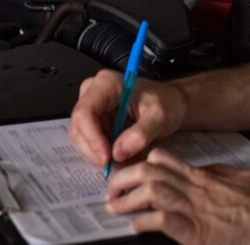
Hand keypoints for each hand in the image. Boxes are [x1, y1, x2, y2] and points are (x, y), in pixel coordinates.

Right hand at [68, 69, 186, 166]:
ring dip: (97, 154)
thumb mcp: (160, 116)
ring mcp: (93, 107)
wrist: (171, 104)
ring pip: (81, 137)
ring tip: (120, 162)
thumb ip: (141, 134)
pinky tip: (118, 158)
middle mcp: (94, 92)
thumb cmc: (166, 102)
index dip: (92, 137)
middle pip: (78, 126)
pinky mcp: (95, 122)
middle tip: (112, 166)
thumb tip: (119, 152)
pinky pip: (89, 143)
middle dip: (93, 149)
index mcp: (107, 83)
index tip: (106, 157)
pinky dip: (101, 154)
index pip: (85, 112)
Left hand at [105, 148, 249, 244]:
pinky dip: (146, 222)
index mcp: (201, 178)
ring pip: (152, 191)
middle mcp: (194, 190)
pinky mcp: (197, 232)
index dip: (140, 162)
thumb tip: (207, 171)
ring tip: (114, 207)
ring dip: (128, 200)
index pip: (163, 159)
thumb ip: (220, 174)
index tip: (127, 171)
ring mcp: (195, 209)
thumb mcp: (241, 178)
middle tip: (111, 189)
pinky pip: (165, 221)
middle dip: (125, 178)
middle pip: (150, 172)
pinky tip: (136, 225)